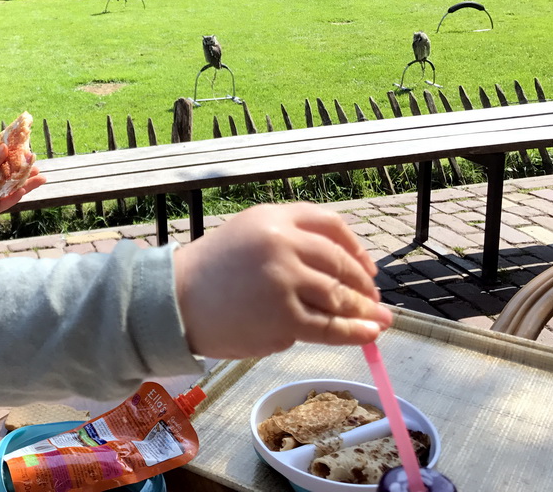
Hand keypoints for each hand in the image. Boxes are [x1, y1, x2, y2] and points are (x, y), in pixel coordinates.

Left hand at [0, 143, 45, 213]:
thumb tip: (6, 147)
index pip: (10, 169)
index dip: (21, 165)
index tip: (31, 159)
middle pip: (15, 181)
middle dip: (28, 176)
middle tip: (40, 171)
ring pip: (15, 192)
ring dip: (28, 186)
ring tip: (41, 180)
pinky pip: (6, 203)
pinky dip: (14, 198)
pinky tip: (23, 191)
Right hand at [173, 202, 391, 359]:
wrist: (174, 301)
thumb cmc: (209, 271)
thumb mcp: (247, 233)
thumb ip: (287, 239)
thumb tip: (337, 266)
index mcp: (274, 218)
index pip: (331, 225)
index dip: (356, 248)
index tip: (367, 266)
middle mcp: (283, 244)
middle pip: (340, 263)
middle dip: (364, 284)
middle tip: (374, 298)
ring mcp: (285, 281)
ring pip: (339, 297)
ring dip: (365, 310)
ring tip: (378, 319)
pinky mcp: (284, 318)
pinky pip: (329, 327)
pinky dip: (354, 332)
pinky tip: (368, 334)